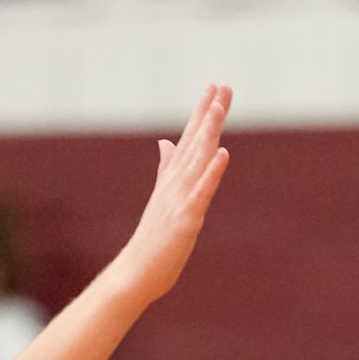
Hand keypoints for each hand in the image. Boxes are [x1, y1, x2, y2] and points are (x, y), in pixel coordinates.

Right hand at [109, 85, 231, 308]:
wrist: (135, 273)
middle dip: (209, 113)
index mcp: (172, 180)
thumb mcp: (162, 199)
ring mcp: (179, 200)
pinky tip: (223, 154)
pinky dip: (212, 173)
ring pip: (197, 160)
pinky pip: (201, 192)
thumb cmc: (151, 242)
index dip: (202, 112)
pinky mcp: (185, 219)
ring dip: (208, 133)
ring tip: (219, 107)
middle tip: (223, 86)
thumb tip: (166, 142)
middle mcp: (175, 184)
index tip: (214, 87)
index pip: (189, 139)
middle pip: (196, 142)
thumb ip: (166, 168)